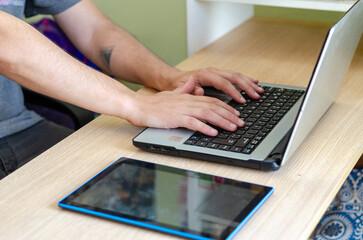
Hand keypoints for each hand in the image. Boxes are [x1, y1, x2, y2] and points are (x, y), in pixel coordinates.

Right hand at [127, 77, 243, 135]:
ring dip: (222, 121)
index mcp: (189, 97)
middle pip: (214, 107)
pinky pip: (193, 123)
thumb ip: (184, 90)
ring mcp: (182, 110)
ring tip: (233, 128)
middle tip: (241, 123)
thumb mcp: (172, 94)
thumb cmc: (154, 103)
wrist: (138, 106)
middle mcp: (188, 102)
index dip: (226, 108)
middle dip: (229, 115)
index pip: (213, 101)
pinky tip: (213, 132)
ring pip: (207, 114)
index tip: (236, 115)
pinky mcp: (175, 118)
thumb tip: (194, 84)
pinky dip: (204, 127)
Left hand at [171, 67, 263, 102]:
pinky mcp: (219, 75)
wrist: (174, 79)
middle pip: (233, 77)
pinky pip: (234, 76)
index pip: (223, 82)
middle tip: (256, 96)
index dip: (234, 91)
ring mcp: (217, 72)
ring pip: (236, 75)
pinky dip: (245, 80)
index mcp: (204, 74)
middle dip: (246, 86)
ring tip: (259, 90)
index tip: (242, 100)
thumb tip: (200, 91)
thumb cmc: (178, 85)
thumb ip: (190, 91)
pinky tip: (254, 82)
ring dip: (249, 83)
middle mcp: (212, 71)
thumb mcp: (181, 90)